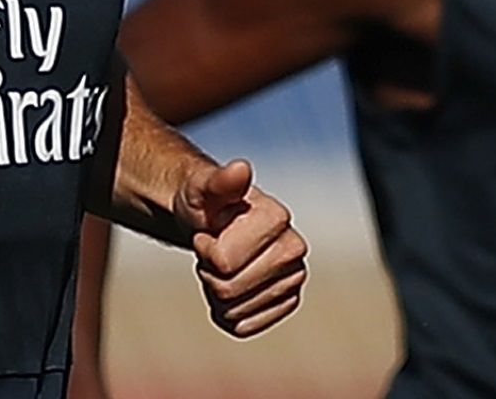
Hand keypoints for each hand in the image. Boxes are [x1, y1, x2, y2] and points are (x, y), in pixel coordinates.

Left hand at [174, 158, 308, 337]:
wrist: (213, 223)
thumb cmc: (205, 204)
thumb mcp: (201, 190)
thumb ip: (218, 182)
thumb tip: (240, 168)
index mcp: (278, 218)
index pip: (223, 262)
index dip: (204, 250)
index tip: (209, 232)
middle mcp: (295, 248)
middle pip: (228, 289)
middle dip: (209, 273)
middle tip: (213, 251)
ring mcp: (295, 277)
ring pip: (235, 311)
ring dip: (216, 292)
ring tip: (223, 265)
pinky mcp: (289, 301)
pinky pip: (244, 327)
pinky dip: (228, 313)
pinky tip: (231, 287)